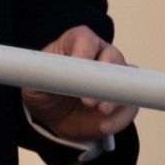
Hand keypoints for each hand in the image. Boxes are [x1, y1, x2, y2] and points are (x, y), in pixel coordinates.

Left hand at [21, 25, 136, 141]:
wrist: (56, 120)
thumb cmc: (44, 94)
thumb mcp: (33, 85)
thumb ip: (40, 76)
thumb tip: (47, 73)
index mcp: (76, 45)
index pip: (85, 39)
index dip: (83, 51)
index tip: (77, 66)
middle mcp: (100, 56)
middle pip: (112, 55)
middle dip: (103, 76)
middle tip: (89, 98)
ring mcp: (115, 77)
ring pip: (127, 78)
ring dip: (115, 96)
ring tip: (100, 111)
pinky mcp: (124, 100)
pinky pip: (131, 105)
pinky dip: (120, 117)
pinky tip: (103, 126)